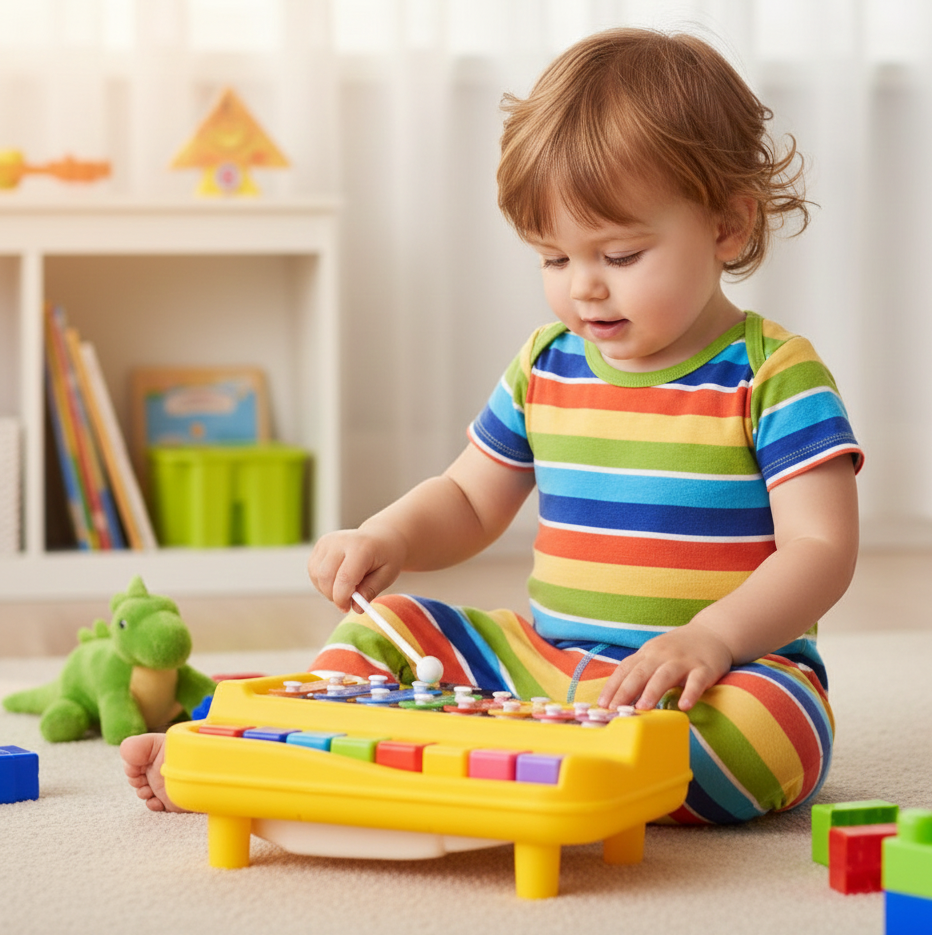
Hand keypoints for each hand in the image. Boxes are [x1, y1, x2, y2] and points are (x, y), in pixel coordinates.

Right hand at [307, 525, 405, 612]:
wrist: (381, 537)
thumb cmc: (386, 558)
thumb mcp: (387, 575)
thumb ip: (371, 590)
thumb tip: (356, 608)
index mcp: (361, 547)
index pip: (344, 578)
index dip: (343, 598)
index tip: (348, 608)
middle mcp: (341, 541)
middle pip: (326, 577)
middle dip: (334, 596)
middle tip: (346, 602)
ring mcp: (328, 541)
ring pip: (317, 575)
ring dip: (327, 590)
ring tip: (345, 589)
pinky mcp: (321, 544)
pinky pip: (313, 571)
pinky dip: (322, 582)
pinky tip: (336, 581)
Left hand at [597, 622, 734, 711]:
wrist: (712, 633)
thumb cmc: (677, 650)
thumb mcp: (654, 655)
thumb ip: (639, 672)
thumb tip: (616, 698)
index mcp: (647, 653)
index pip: (625, 669)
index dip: (612, 686)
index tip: (602, 704)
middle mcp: (662, 655)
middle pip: (640, 672)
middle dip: (625, 691)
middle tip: (615, 710)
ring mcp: (683, 661)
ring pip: (665, 675)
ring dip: (652, 691)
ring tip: (642, 708)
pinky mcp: (705, 668)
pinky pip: (696, 681)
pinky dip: (690, 693)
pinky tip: (684, 706)